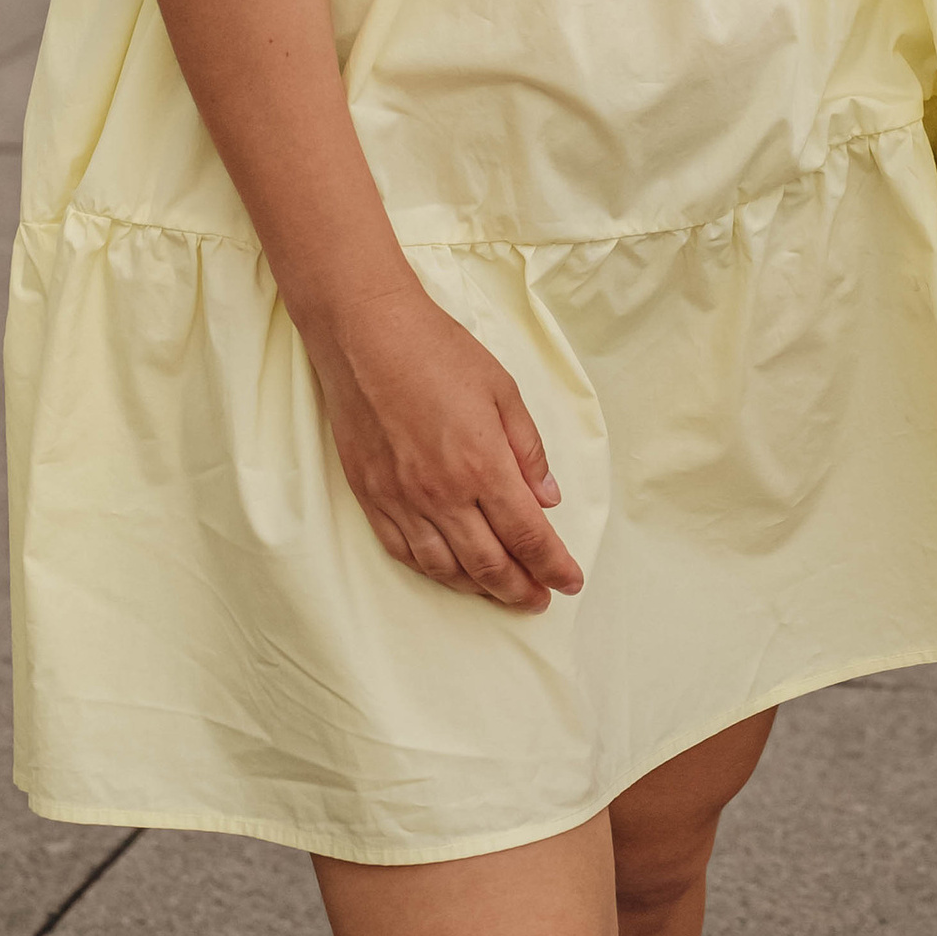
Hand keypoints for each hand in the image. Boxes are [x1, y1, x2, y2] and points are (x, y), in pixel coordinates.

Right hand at [308, 282, 585, 610]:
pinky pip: (403, 552)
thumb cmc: (439, 352)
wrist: (366, 335)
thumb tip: (548, 499)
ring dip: (478, 588)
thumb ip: (527, 450)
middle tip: (539, 600)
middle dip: (520, 589)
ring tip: (500, 592)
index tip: (569, 582)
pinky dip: (432, 571)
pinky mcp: (371, 497)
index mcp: (482, 465)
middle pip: (489, 563)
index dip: (553, 565)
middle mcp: (442, 494)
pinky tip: (448, 573)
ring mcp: (402, 500)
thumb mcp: (502, 390)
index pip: (527, 535)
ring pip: (445, 567)